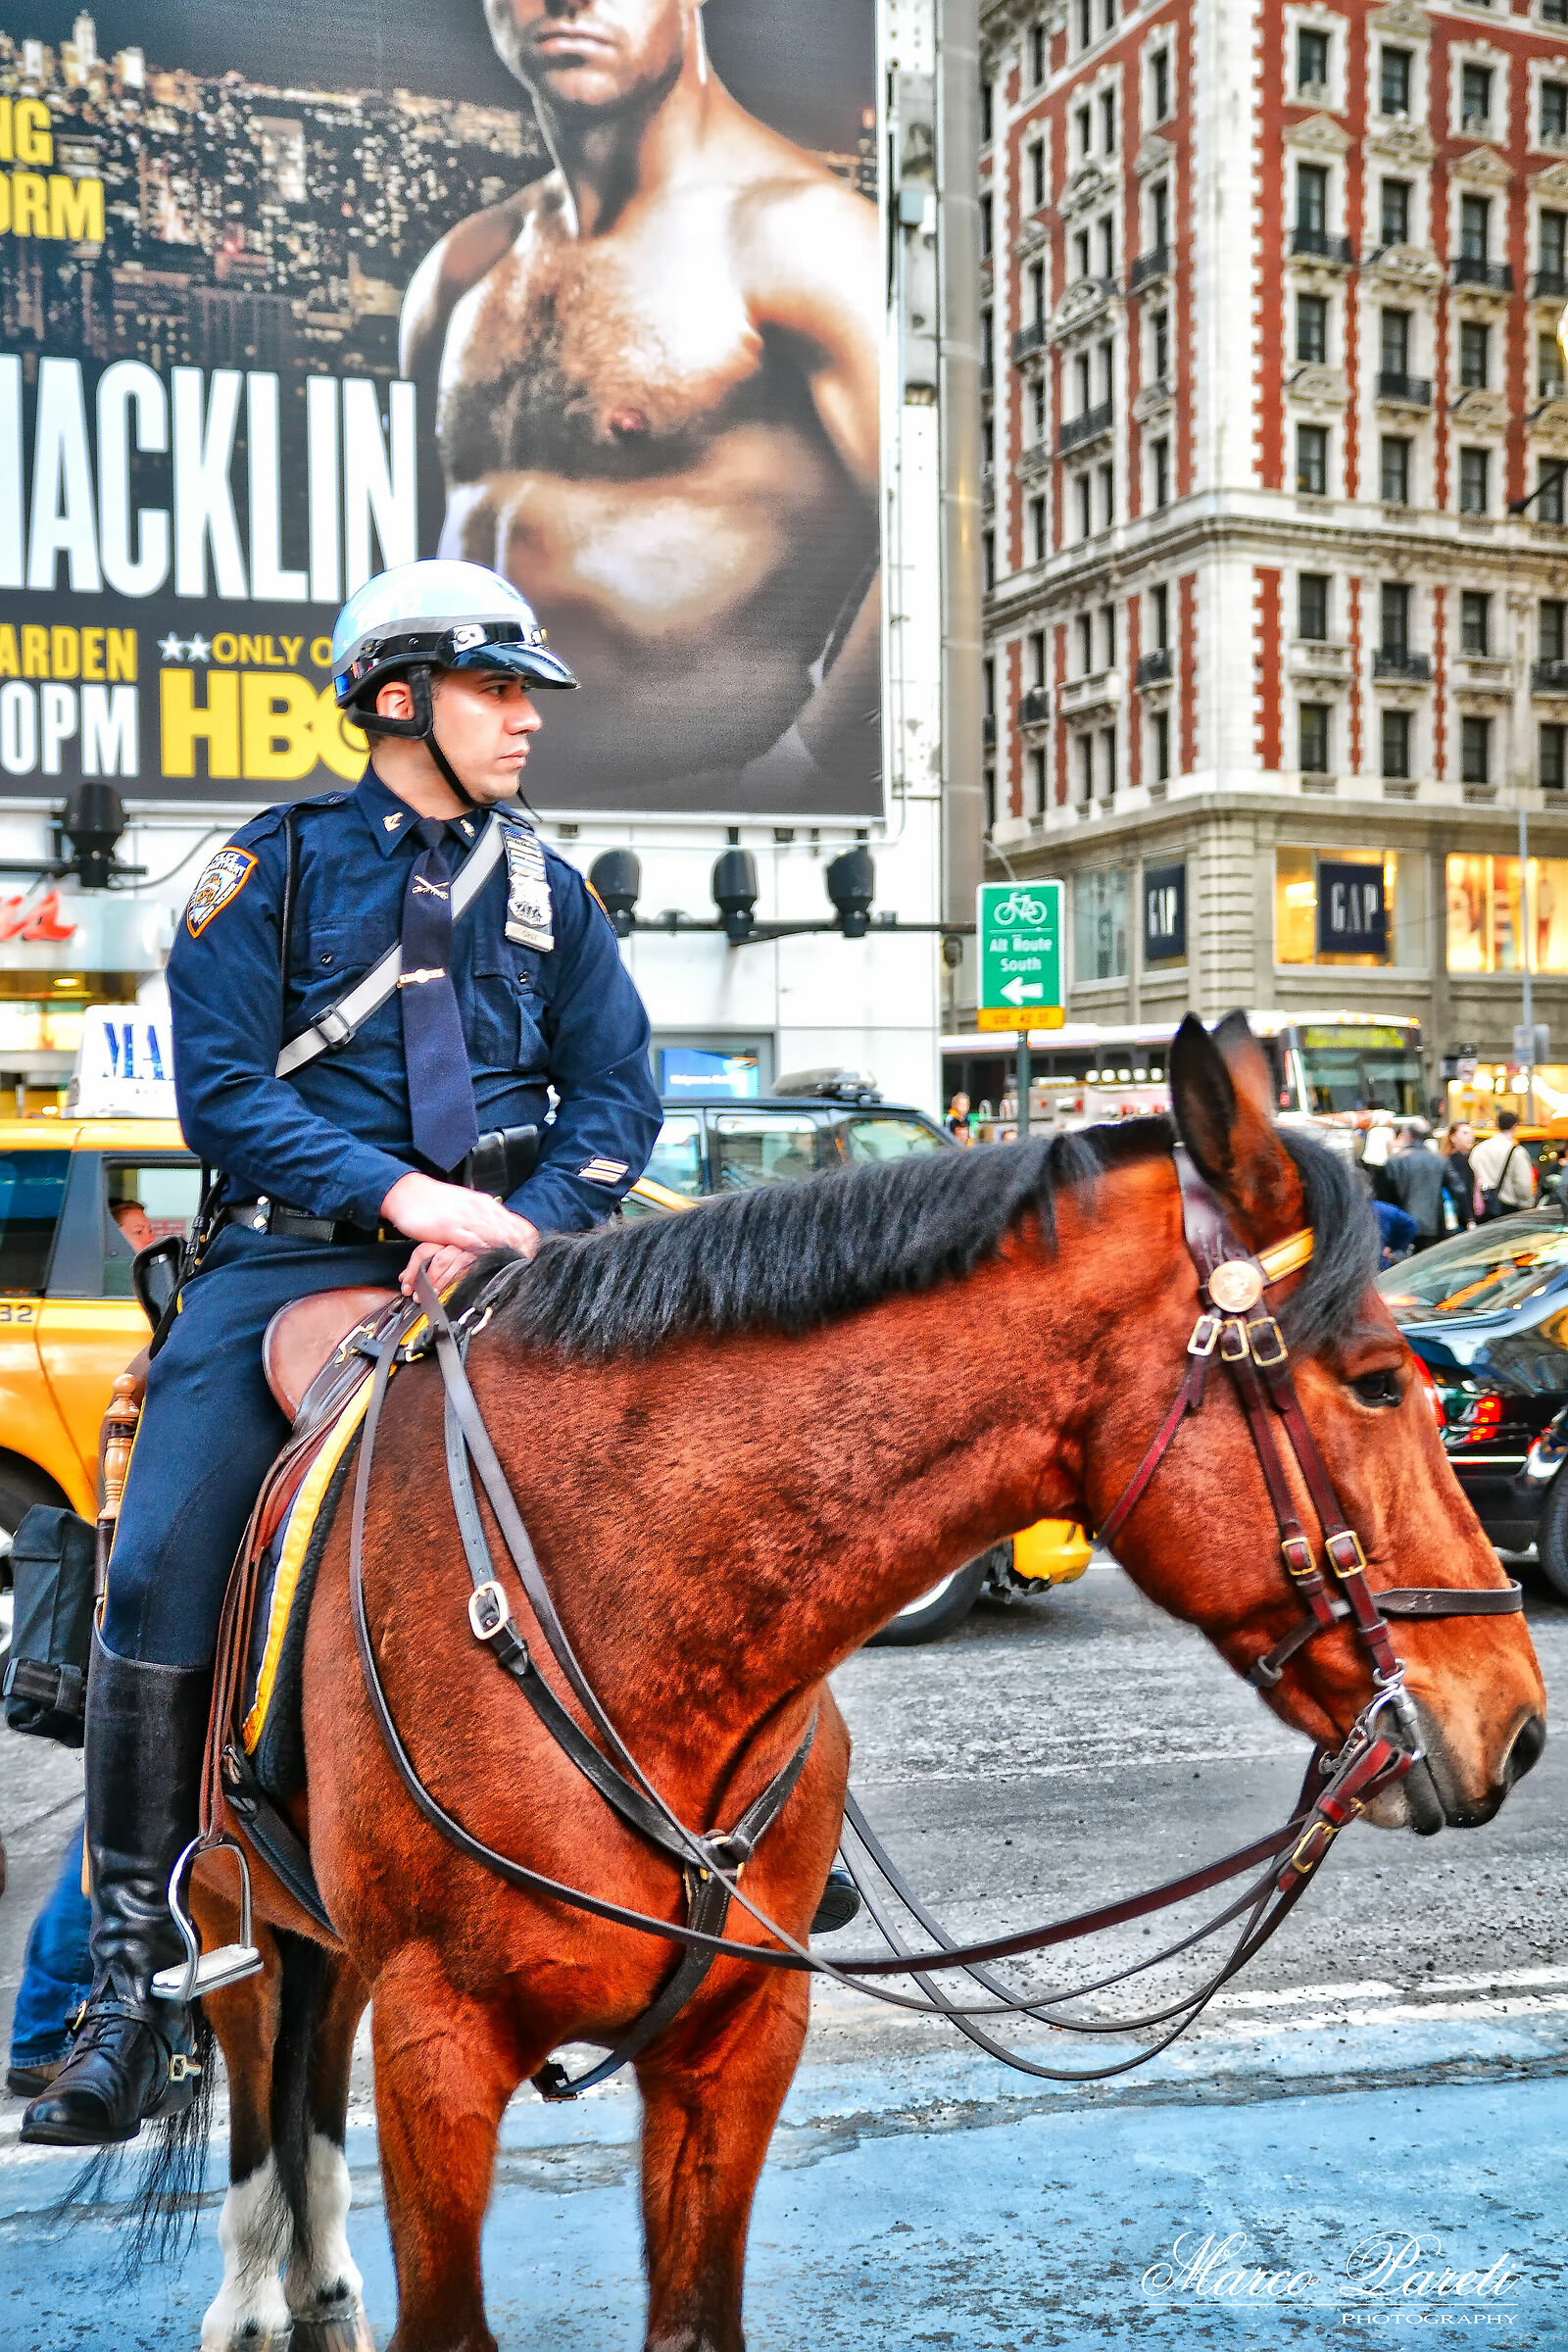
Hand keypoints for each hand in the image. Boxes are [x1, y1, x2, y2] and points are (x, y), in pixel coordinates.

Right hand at [381, 1173, 539, 1295]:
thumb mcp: (466, 1208)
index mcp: (485, 1205)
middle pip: (511, 1232)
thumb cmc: (436, 1203)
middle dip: (524, 1251)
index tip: (536, 1257)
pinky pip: (472, 1243)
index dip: (529, 1242)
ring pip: (496, 1237)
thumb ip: (483, 1221)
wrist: (408, 1193)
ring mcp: (466, 1219)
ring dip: (510, 1254)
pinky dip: (485, 1254)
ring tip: (521, 1269)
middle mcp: (480, 1210)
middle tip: (533, 1268)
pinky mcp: (450, 1229)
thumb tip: (501, 1234)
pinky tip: (494, 1263)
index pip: (516, 1224)